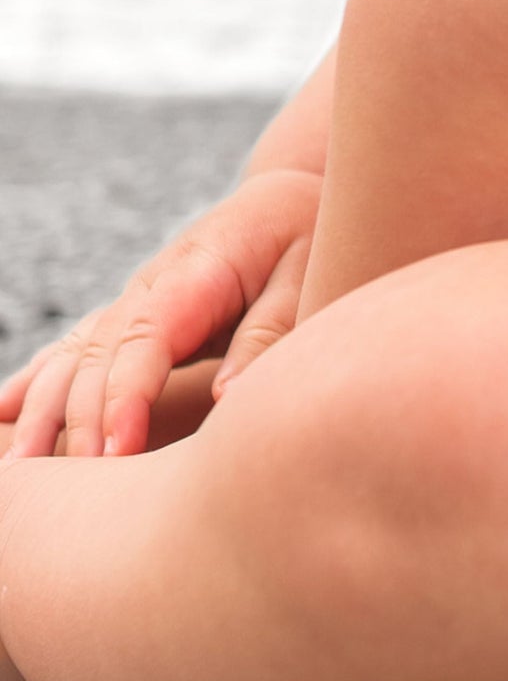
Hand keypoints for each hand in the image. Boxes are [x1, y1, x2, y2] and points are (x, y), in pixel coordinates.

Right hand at [0, 167, 322, 459]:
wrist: (282, 197)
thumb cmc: (302, 236)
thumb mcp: (304, 275)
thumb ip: (267, 333)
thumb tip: (229, 397)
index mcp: (193, 275)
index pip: (145, 340)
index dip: (125, 396)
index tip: (117, 448)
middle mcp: (149, 287)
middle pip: (99, 356)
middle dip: (81, 420)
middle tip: (79, 482)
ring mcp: (133, 299)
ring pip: (75, 356)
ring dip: (45, 410)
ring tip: (21, 470)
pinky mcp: (132, 313)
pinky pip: (75, 348)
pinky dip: (39, 379)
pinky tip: (5, 412)